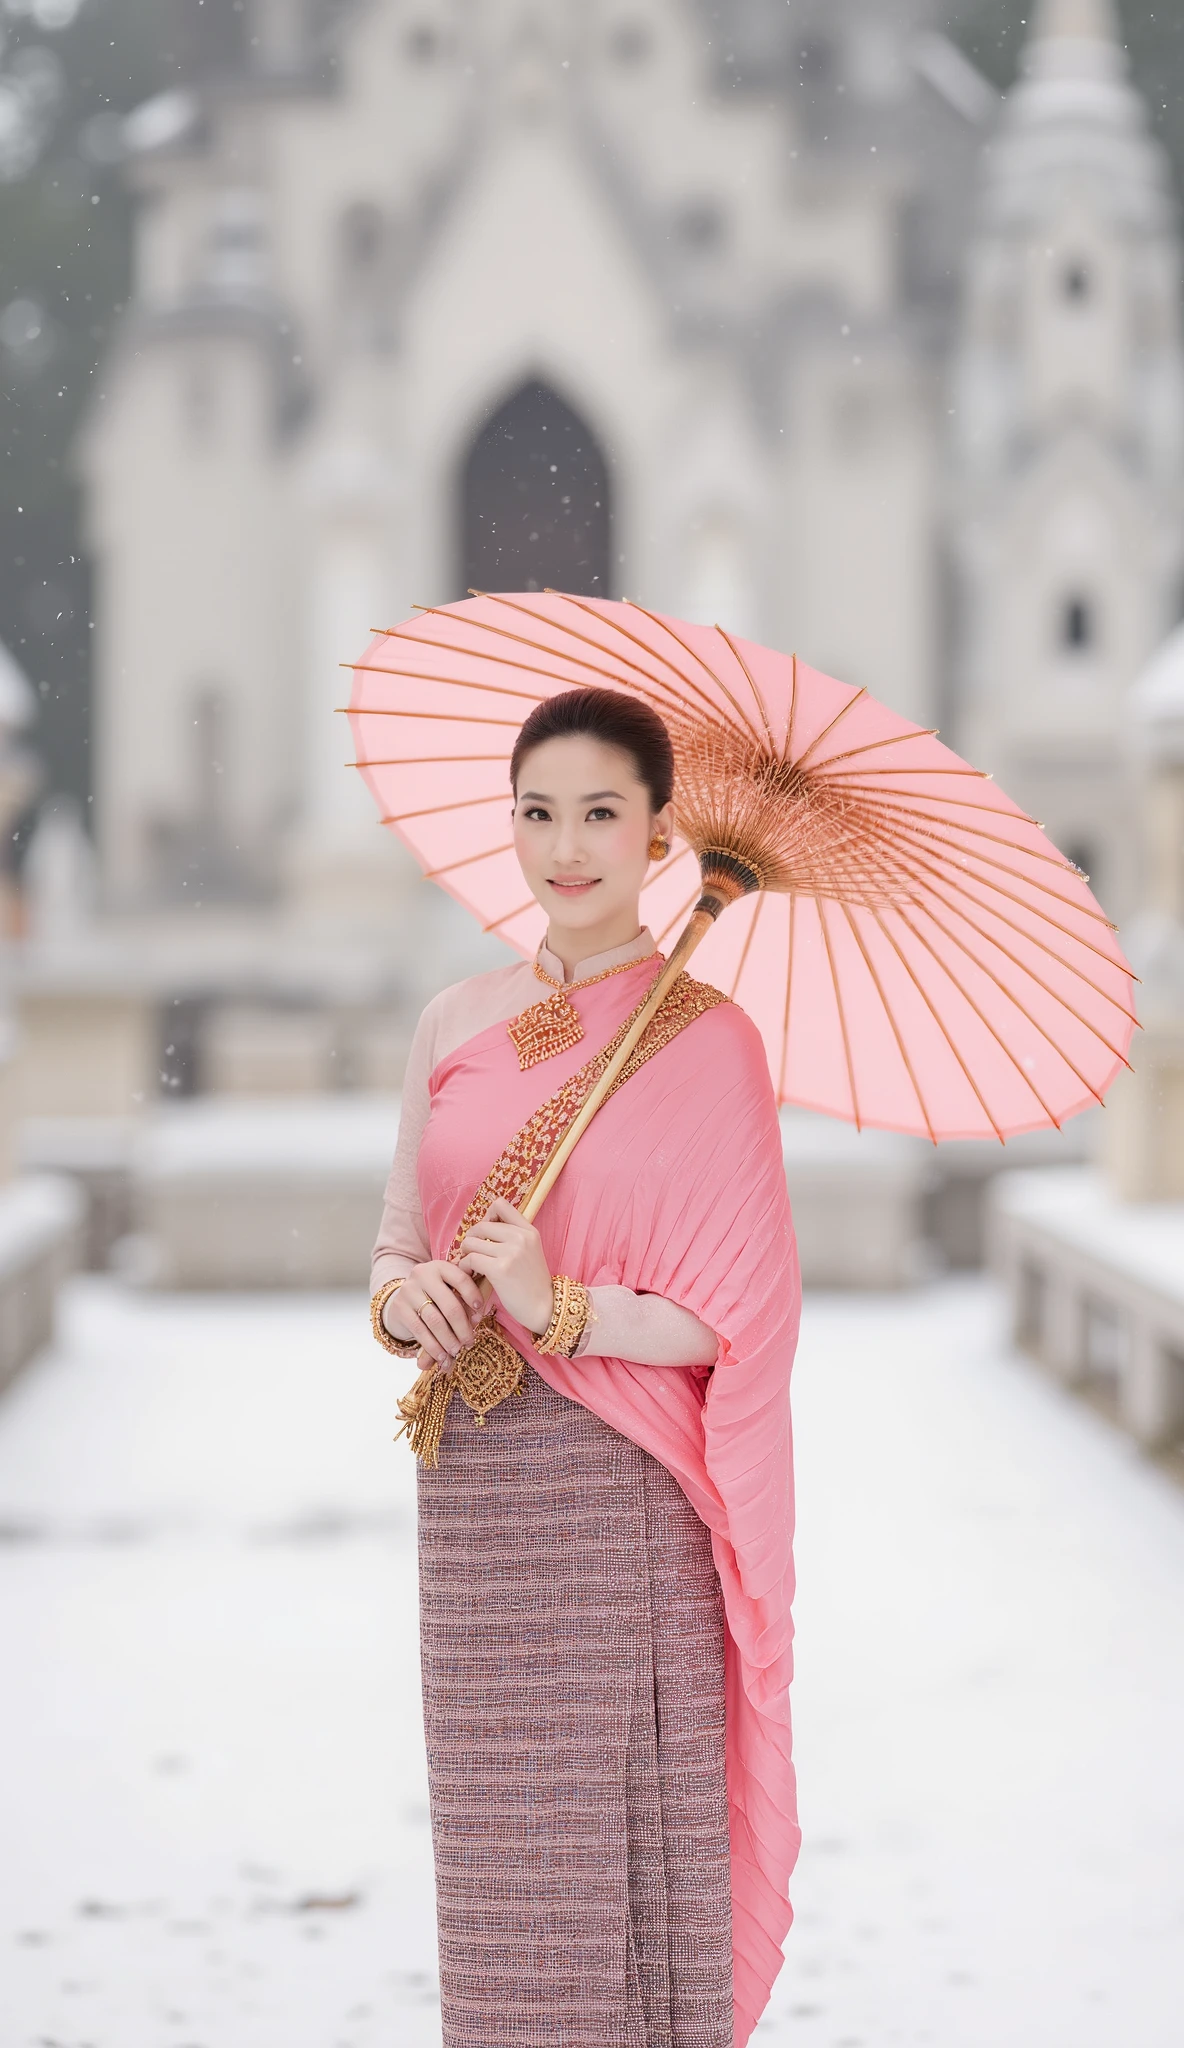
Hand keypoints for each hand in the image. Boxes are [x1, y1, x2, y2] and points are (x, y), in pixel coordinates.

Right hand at [383, 1259, 484, 1366]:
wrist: (403, 1299)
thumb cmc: (434, 1296)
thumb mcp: (447, 1290)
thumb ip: (461, 1300)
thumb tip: (475, 1322)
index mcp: (440, 1266)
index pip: (460, 1279)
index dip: (473, 1296)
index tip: (480, 1315)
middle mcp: (422, 1274)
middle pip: (449, 1304)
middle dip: (462, 1327)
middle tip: (469, 1342)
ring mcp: (408, 1290)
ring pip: (434, 1320)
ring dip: (448, 1340)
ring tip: (457, 1351)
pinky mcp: (399, 1308)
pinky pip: (420, 1331)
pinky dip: (433, 1347)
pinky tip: (441, 1356)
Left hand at [457, 1198, 553, 1335]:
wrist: (545, 1308)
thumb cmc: (532, 1283)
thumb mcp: (530, 1252)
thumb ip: (513, 1237)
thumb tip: (483, 1226)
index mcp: (529, 1231)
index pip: (500, 1205)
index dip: (486, 1216)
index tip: (485, 1234)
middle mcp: (520, 1237)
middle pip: (481, 1225)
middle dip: (471, 1239)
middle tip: (472, 1253)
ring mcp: (511, 1253)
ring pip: (472, 1242)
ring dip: (466, 1253)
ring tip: (471, 1265)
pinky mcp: (500, 1269)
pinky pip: (470, 1259)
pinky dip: (465, 1266)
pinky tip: (470, 1274)